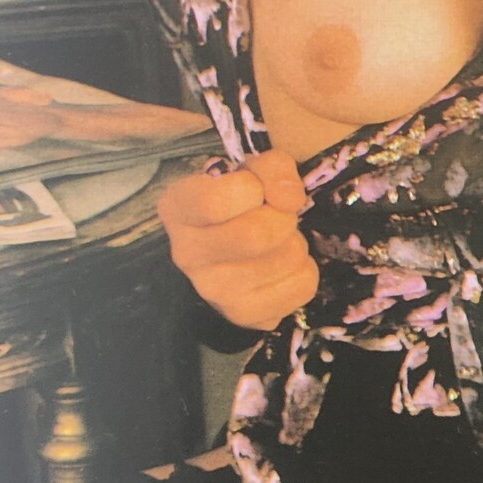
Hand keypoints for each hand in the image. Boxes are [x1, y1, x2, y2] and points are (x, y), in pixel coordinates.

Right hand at [159, 149, 317, 330]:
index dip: (252, 188)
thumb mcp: (252, 169)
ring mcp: (214, 291)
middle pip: (257, 235)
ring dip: (296, 241)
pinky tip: (282, 265)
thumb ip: (273, 169)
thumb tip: (289, 199)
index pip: (214, 203)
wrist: (238, 238)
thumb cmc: (242, 198)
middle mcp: (187, 254)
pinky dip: (304, 269)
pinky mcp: (245, 314)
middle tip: (278, 214)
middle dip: (283, 216)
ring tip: (278, 240)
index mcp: (178, 208)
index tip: (258, 189)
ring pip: (287, 257)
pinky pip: (303, 285)